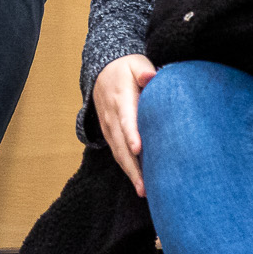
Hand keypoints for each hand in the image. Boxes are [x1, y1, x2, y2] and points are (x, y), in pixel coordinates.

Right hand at [92, 54, 157, 196]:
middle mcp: (112, 116)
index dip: (131, 134)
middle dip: (132, 166)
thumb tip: (150, 77)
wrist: (102, 69)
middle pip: (121, 144)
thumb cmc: (126, 68)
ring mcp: (108, 126)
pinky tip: (138, 181)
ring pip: (117, 152)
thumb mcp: (135, 63)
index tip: (138, 149)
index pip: (126, 118)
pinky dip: (126, 168)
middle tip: (144, 186)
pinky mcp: (108, 132)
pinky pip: (116, 152)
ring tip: (143, 190)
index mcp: (120, 98)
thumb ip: (143, 70)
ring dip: (129, 172)